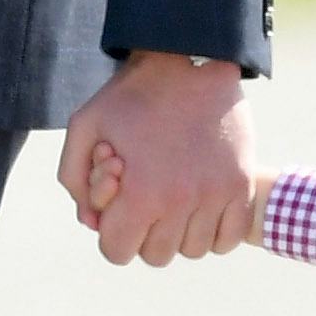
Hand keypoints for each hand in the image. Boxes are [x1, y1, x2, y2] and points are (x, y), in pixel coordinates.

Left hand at [57, 52, 258, 265]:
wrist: (190, 60)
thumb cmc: (131, 95)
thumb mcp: (84, 126)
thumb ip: (74, 179)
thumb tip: (92, 223)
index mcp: (141, 193)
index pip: (118, 251)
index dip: (113, 234)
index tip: (120, 210)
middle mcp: (181, 201)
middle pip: (157, 255)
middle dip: (146, 234)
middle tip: (148, 202)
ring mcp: (216, 195)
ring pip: (193, 250)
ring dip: (181, 234)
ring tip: (176, 201)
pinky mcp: (241, 185)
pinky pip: (228, 239)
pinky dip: (215, 232)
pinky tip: (202, 208)